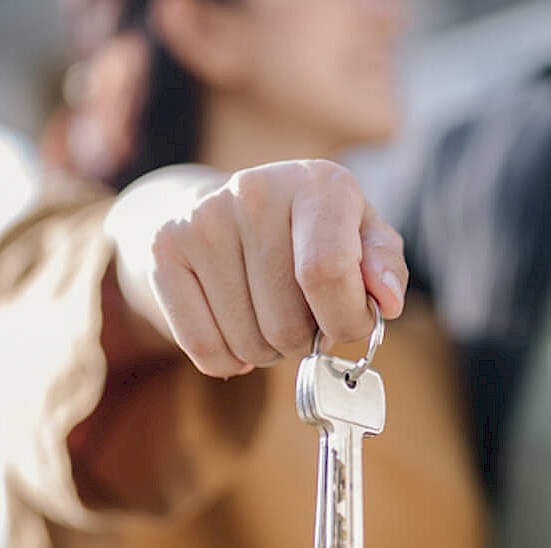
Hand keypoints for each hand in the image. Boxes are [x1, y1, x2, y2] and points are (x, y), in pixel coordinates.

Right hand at [107, 160, 407, 376]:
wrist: (227, 207)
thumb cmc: (313, 232)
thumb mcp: (362, 236)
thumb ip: (384, 267)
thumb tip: (386, 302)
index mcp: (318, 184)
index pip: (326, 272)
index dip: (345, 319)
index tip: (349, 323)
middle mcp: (255, 191)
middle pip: (287, 322)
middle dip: (306, 340)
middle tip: (304, 317)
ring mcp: (202, 220)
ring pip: (248, 341)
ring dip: (269, 350)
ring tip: (271, 314)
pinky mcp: (164, 251)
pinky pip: (203, 347)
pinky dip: (228, 360)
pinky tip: (237, 332)